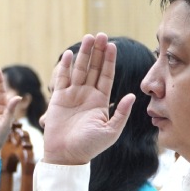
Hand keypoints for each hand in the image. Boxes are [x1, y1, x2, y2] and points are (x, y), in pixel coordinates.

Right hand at [42, 33, 133, 165]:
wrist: (66, 156)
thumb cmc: (89, 146)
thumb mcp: (110, 131)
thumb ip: (120, 113)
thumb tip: (131, 96)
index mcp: (100, 101)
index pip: (106, 76)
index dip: (109, 60)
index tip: (112, 45)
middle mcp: (87, 95)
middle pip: (93, 68)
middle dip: (97, 51)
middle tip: (100, 34)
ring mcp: (72, 95)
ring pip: (79, 69)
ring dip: (83, 54)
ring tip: (87, 37)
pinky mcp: (58, 98)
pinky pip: (62, 79)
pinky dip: (65, 66)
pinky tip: (68, 54)